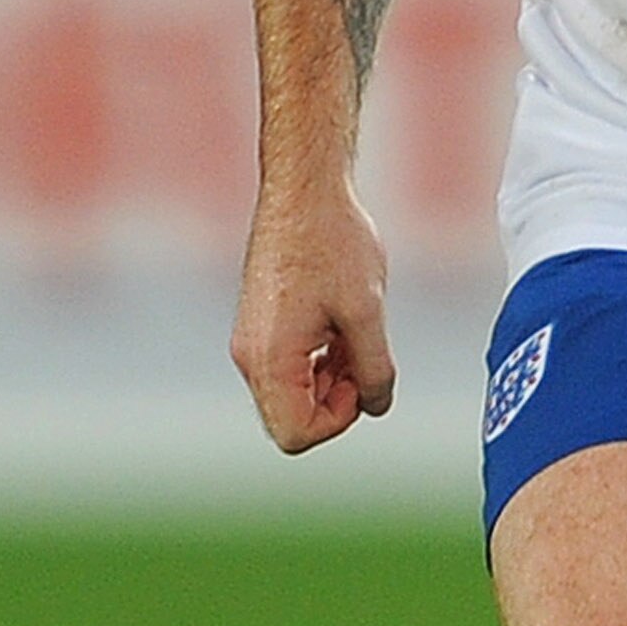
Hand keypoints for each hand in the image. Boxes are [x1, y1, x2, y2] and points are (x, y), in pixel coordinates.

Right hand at [231, 191, 396, 451]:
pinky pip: (288, 368)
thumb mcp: (368, 312)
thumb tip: (377, 407)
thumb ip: (375, 369)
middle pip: (291, 420)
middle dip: (335, 400)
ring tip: (356, 334)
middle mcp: (250, 356)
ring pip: (292, 394)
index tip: (361, 379)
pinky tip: (342, 326)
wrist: (304, 191)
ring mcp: (251, 342)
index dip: (338, 420)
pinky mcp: (260, 326)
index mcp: (270, 358)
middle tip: (362, 357)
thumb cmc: (334, 243)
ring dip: (331, 379)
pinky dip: (319, 361)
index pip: (296, 434)